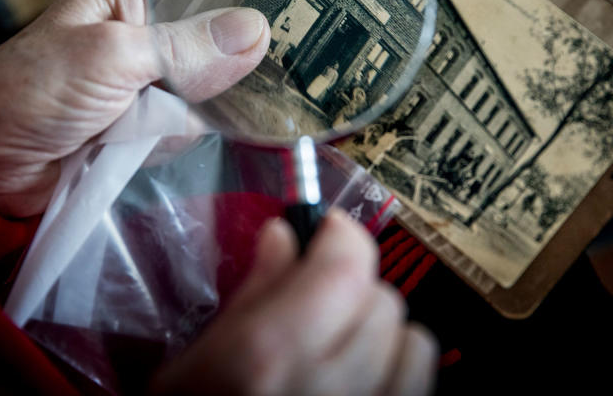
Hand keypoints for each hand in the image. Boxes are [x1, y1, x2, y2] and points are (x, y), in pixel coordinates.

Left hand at [0, 0, 269, 215]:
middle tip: (249, 75)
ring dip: (192, 107)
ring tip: (148, 117)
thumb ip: (183, 48)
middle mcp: (151, 21)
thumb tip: (257, 31)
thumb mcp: (108, 58)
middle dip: (229, 58)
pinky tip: (146, 141)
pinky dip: (177, 136)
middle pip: (222, 30)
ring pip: (215, 83)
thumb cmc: (28, 91)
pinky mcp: (152, 116)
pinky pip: (195, 122)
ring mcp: (154, 72)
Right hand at [151, 211, 437, 395]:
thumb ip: (248, 298)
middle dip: (351, 289)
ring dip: (382, 335)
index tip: (325, 233)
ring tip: (343, 351)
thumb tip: (282, 236)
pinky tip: (361, 385)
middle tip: (318, 302)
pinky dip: (398, 374)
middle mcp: (334, 388)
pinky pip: (420, 387)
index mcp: (271, 358)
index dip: (340, 236)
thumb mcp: (191, 372)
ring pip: (414, 340)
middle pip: (382, 297)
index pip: (346, 263)